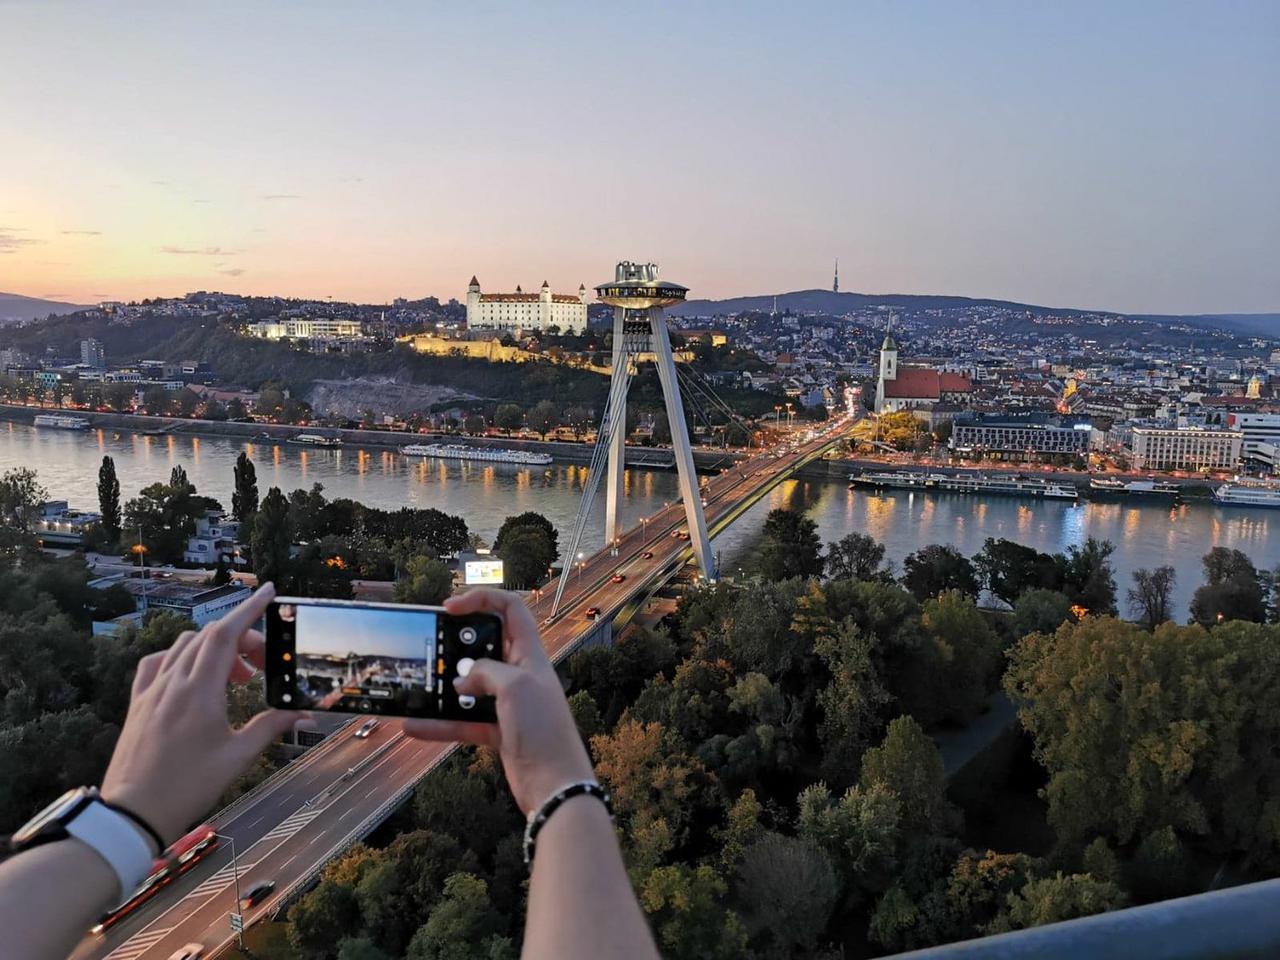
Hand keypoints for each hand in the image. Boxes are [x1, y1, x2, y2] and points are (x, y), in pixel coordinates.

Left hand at [101, 583, 302, 844]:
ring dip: (215, 649)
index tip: (267, 592)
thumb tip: (303, 714)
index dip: (249, 609)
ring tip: (237, 677)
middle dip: (243, 638)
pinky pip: (158, 662)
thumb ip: (271, 726)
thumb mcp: (238, 757)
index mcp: (200, 692)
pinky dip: (180, 657)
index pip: (226, 634)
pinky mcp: (138, 703)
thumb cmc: (187, 788)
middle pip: (210, 637)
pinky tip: (191, 675)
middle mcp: (173, 683)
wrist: (133, 813)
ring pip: (185, 646)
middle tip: (264, 662)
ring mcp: (152, 690)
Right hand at [404, 588, 593, 815]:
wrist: (556, 786)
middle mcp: (520, 674)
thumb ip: (485, 672)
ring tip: (418, 686)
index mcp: (530, 654)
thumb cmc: (544, 730)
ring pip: (470, 687)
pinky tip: (415, 726)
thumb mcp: (515, 687)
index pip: (510, 609)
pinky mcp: (499, 731)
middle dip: (456, 645)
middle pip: (485, 646)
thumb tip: (463, 681)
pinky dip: (441, 723)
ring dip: (444, 688)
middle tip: (431, 648)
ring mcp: (509, 703)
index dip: (481, 600)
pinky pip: (464, 721)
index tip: (449, 608)